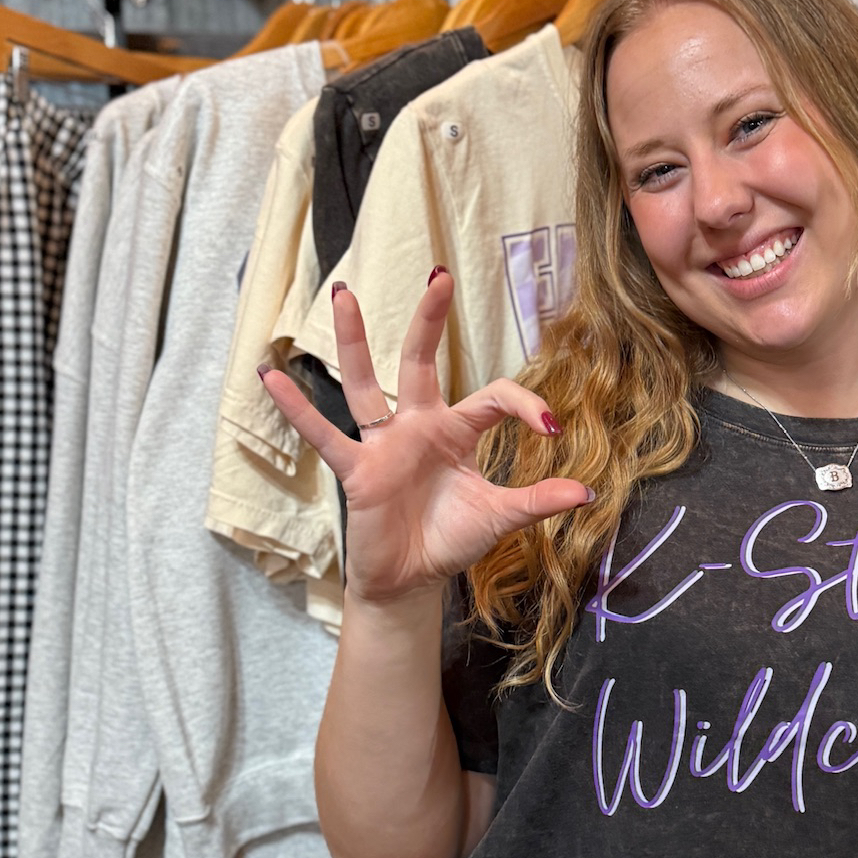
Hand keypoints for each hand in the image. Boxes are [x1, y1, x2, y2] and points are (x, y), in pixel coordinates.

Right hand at [259, 270, 590, 604]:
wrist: (412, 582)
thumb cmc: (450, 539)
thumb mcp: (500, 517)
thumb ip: (537, 501)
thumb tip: (587, 492)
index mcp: (457, 432)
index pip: (493, 399)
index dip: (525, 407)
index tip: (553, 428)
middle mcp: (418, 426)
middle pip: (421, 361)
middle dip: (429, 319)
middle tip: (440, 275)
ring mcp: (384, 444)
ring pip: (366, 382)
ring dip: (356, 340)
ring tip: (344, 294)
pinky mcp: (358, 470)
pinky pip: (324, 435)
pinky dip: (298, 410)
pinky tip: (270, 378)